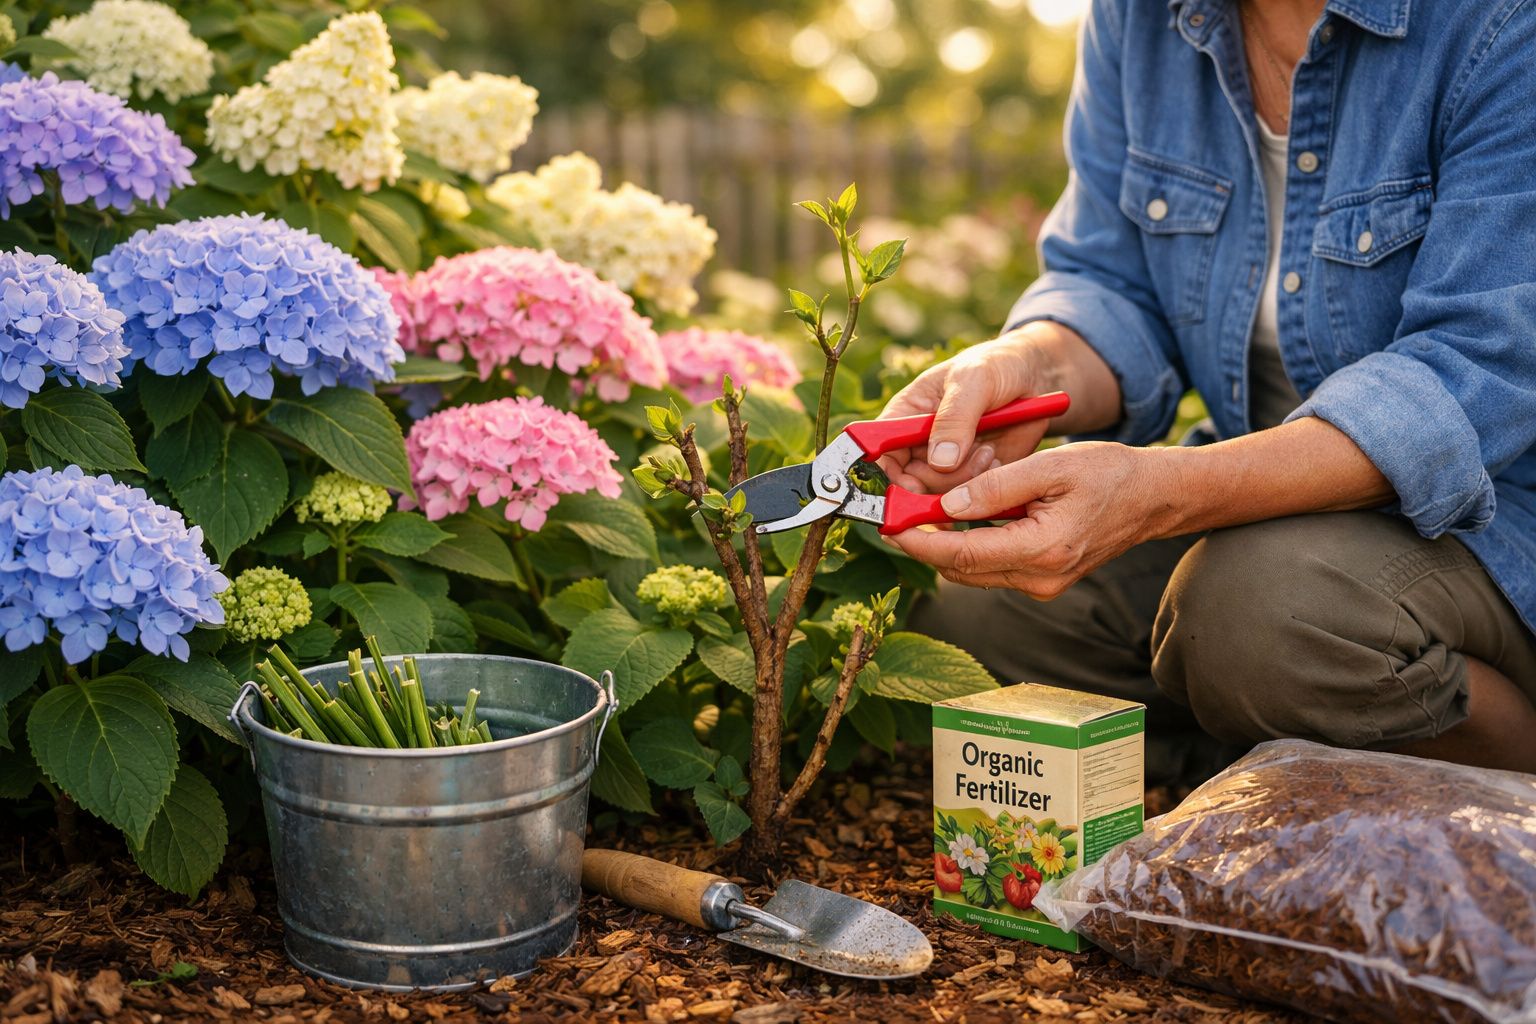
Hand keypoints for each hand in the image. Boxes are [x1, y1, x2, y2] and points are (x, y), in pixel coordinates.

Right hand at [878, 331, 1053, 494]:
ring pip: (940, 494)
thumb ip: (954, 418)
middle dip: (935, 483)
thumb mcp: (974, 380)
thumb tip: (940, 460)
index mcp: (906, 415)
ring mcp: (946, 463)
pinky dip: (983, 485)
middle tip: (963, 462)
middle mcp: (919, 443)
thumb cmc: (996, 366)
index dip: (887, 475)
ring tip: (988, 451)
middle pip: (908, 482)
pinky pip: (969, 496)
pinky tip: (996, 458)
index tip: (911, 486)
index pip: (879, 452)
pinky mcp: (973, 475)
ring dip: (964, 481)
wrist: (1036, 376)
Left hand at [884, 442, 1173, 598]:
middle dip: (922, 544)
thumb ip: (998, 486)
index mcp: (1043, 550)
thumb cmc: (1109, 474)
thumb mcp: (1052, 466)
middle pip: (961, 570)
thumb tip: (948, 504)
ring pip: (973, 572)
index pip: (962, 554)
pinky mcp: (1042, 580)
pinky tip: (953, 520)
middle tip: (891, 515)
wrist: (1152, 498)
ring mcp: (1041, 585)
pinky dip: (968, 547)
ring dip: (942, 547)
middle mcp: (1040, 579)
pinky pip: (992, 567)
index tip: (889, 522)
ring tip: (914, 514)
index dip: (919, 541)